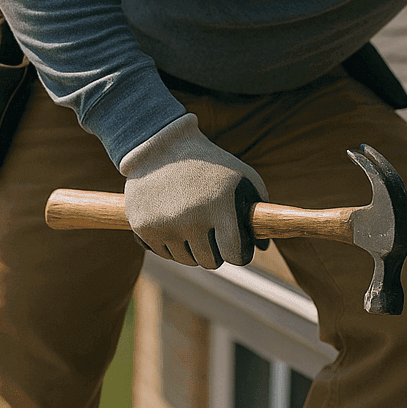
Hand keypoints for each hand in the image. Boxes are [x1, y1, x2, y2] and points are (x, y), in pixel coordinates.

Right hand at [118, 113, 268, 268]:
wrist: (160, 145)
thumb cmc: (209, 162)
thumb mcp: (242, 174)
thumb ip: (259, 207)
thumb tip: (264, 246)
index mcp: (220, 206)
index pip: (235, 255)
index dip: (241, 254)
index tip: (239, 248)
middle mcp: (191, 218)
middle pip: (210, 262)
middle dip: (217, 251)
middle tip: (215, 232)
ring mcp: (164, 225)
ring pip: (187, 260)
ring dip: (194, 249)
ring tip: (195, 224)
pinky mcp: (142, 228)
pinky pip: (164, 254)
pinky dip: (173, 244)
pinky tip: (175, 222)